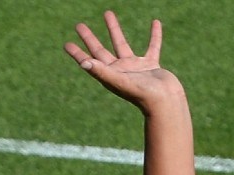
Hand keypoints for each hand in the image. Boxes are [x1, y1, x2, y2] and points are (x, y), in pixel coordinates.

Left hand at [65, 11, 183, 108]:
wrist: (167, 103)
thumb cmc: (143, 95)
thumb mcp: (120, 81)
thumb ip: (103, 71)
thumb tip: (83, 63)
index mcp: (110, 76)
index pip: (89, 62)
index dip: (78, 54)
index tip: (67, 44)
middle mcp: (120, 71)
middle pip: (101, 50)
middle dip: (90, 38)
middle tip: (79, 25)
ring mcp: (135, 68)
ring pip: (122, 44)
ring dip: (114, 29)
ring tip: (107, 13)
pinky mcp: (151, 65)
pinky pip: (152, 46)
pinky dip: (154, 35)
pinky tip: (155, 22)